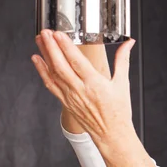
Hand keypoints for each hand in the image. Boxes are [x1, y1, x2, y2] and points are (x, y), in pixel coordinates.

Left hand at [32, 29, 135, 146]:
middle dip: (51, 47)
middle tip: (45, 32)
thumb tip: (128, 44)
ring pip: (53, 73)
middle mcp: (80, 90)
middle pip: (61, 65)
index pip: (77, 61)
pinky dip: (42, 71)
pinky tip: (37, 59)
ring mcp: (70, 96)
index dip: (66, 46)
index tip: (58, 34)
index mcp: (95, 84)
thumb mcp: (123, 83)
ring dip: (44, 55)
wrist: (111, 134)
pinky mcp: (65, 102)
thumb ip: (122, 60)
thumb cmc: (118, 111)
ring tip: (40, 40)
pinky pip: (50, 84)